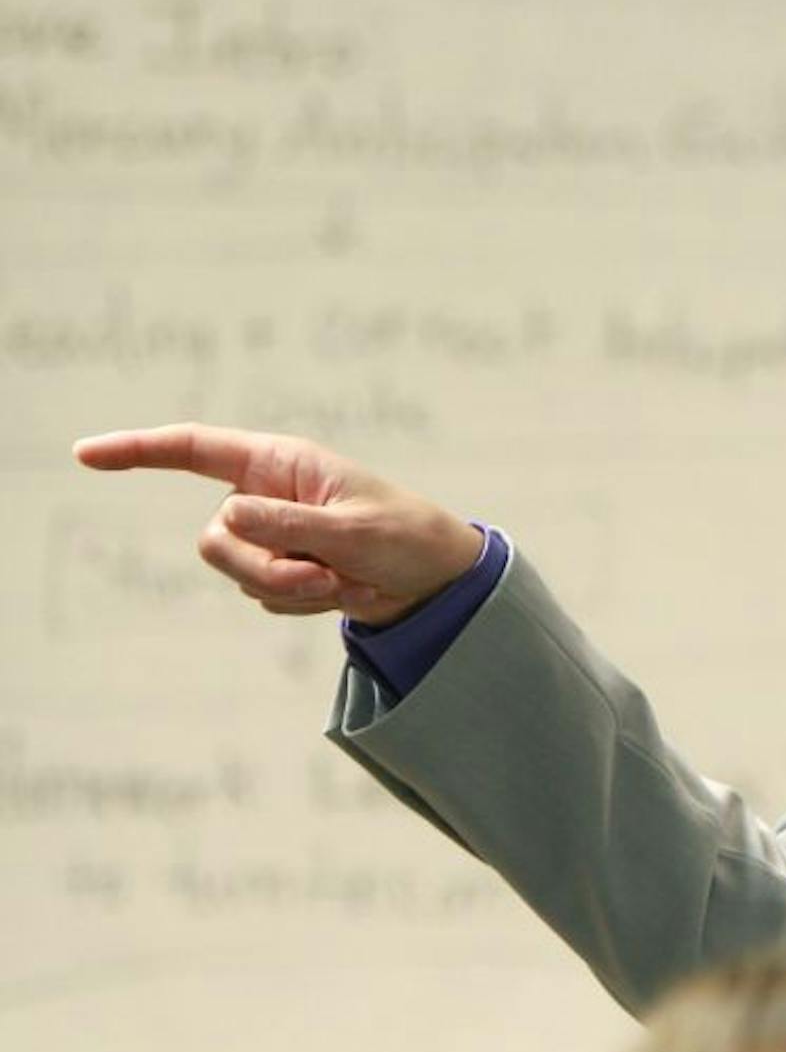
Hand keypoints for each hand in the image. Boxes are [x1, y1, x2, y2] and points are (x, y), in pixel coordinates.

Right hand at [73, 423, 484, 623]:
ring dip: (294, 588)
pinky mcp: (282, 568)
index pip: (195, 450)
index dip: (139, 451)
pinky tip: (344, 589)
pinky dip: (305, 601)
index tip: (85, 454)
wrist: (435, 580)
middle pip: (214, 539)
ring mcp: (272, 535)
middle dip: (261, 566)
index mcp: (282, 463)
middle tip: (323, 573)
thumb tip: (225, 517)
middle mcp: (267, 495)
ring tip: (346, 578)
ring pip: (238, 573)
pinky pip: (265, 596)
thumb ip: (290, 525)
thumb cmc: (406, 538)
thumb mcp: (353, 530)